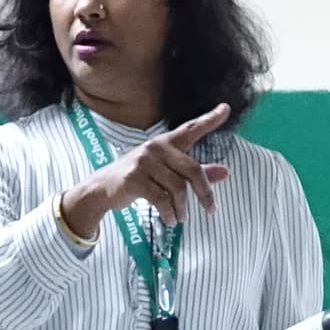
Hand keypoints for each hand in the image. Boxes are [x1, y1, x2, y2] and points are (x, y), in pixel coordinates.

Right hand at [60, 104, 230, 241]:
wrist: (103, 188)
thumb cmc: (138, 178)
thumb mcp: (168, 173)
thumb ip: (197, 173)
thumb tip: (226, 172)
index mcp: (166, 142)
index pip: (191, 129)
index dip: (210, 119)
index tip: (226, 109)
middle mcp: (156, 147)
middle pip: (192, 170)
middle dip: (204, 193)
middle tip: (211, 209)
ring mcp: (144, 161)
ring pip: (177, 188)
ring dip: (182, 208)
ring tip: (181, 218)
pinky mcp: (135, 178)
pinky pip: (161, 198)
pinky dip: (169, 213)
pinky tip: (170, 220)